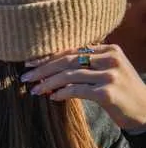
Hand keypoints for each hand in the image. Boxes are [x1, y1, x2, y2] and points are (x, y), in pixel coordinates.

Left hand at [23, 45, 145, 132]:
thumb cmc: (122, 92)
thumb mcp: (108, 70)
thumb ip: (87, 64)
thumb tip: (49, 65)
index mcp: (109, 49)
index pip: (72, 50)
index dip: (48, 57)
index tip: (30, 63)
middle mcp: (110, 59)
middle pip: (67, 61)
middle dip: (43, 69)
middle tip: (25, 76)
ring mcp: (110, 75)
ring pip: (68, 75)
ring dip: (48, 83)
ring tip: (34, 89)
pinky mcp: (107, 93)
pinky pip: (76, 90)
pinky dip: (61, 93)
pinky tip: (52, 97)